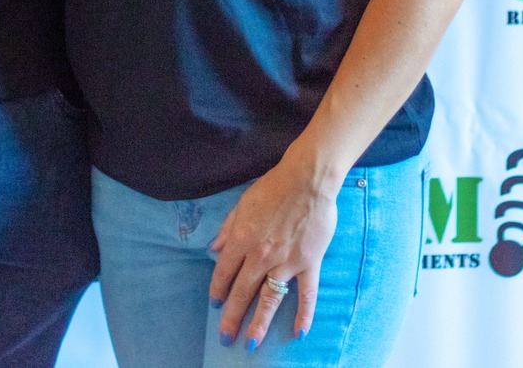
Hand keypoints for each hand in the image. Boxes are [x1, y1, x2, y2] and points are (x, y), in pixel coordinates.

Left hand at [208, 158, 338, 348]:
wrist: (307, 179)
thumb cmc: (273, 187)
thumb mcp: (242, 204)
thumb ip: (227, 230)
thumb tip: (212, 250)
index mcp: (242, 239)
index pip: (224, 272)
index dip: (218, 289)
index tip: (215, 303)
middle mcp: (261, 255)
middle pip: (243, 291)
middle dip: (232, 317)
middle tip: (226, 338)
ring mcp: (286, 261)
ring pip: (270, 298)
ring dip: (260, 323)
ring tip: (252, 343)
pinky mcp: (309, 262)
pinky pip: (306, 293)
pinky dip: (304, 313)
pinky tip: (299, 332)